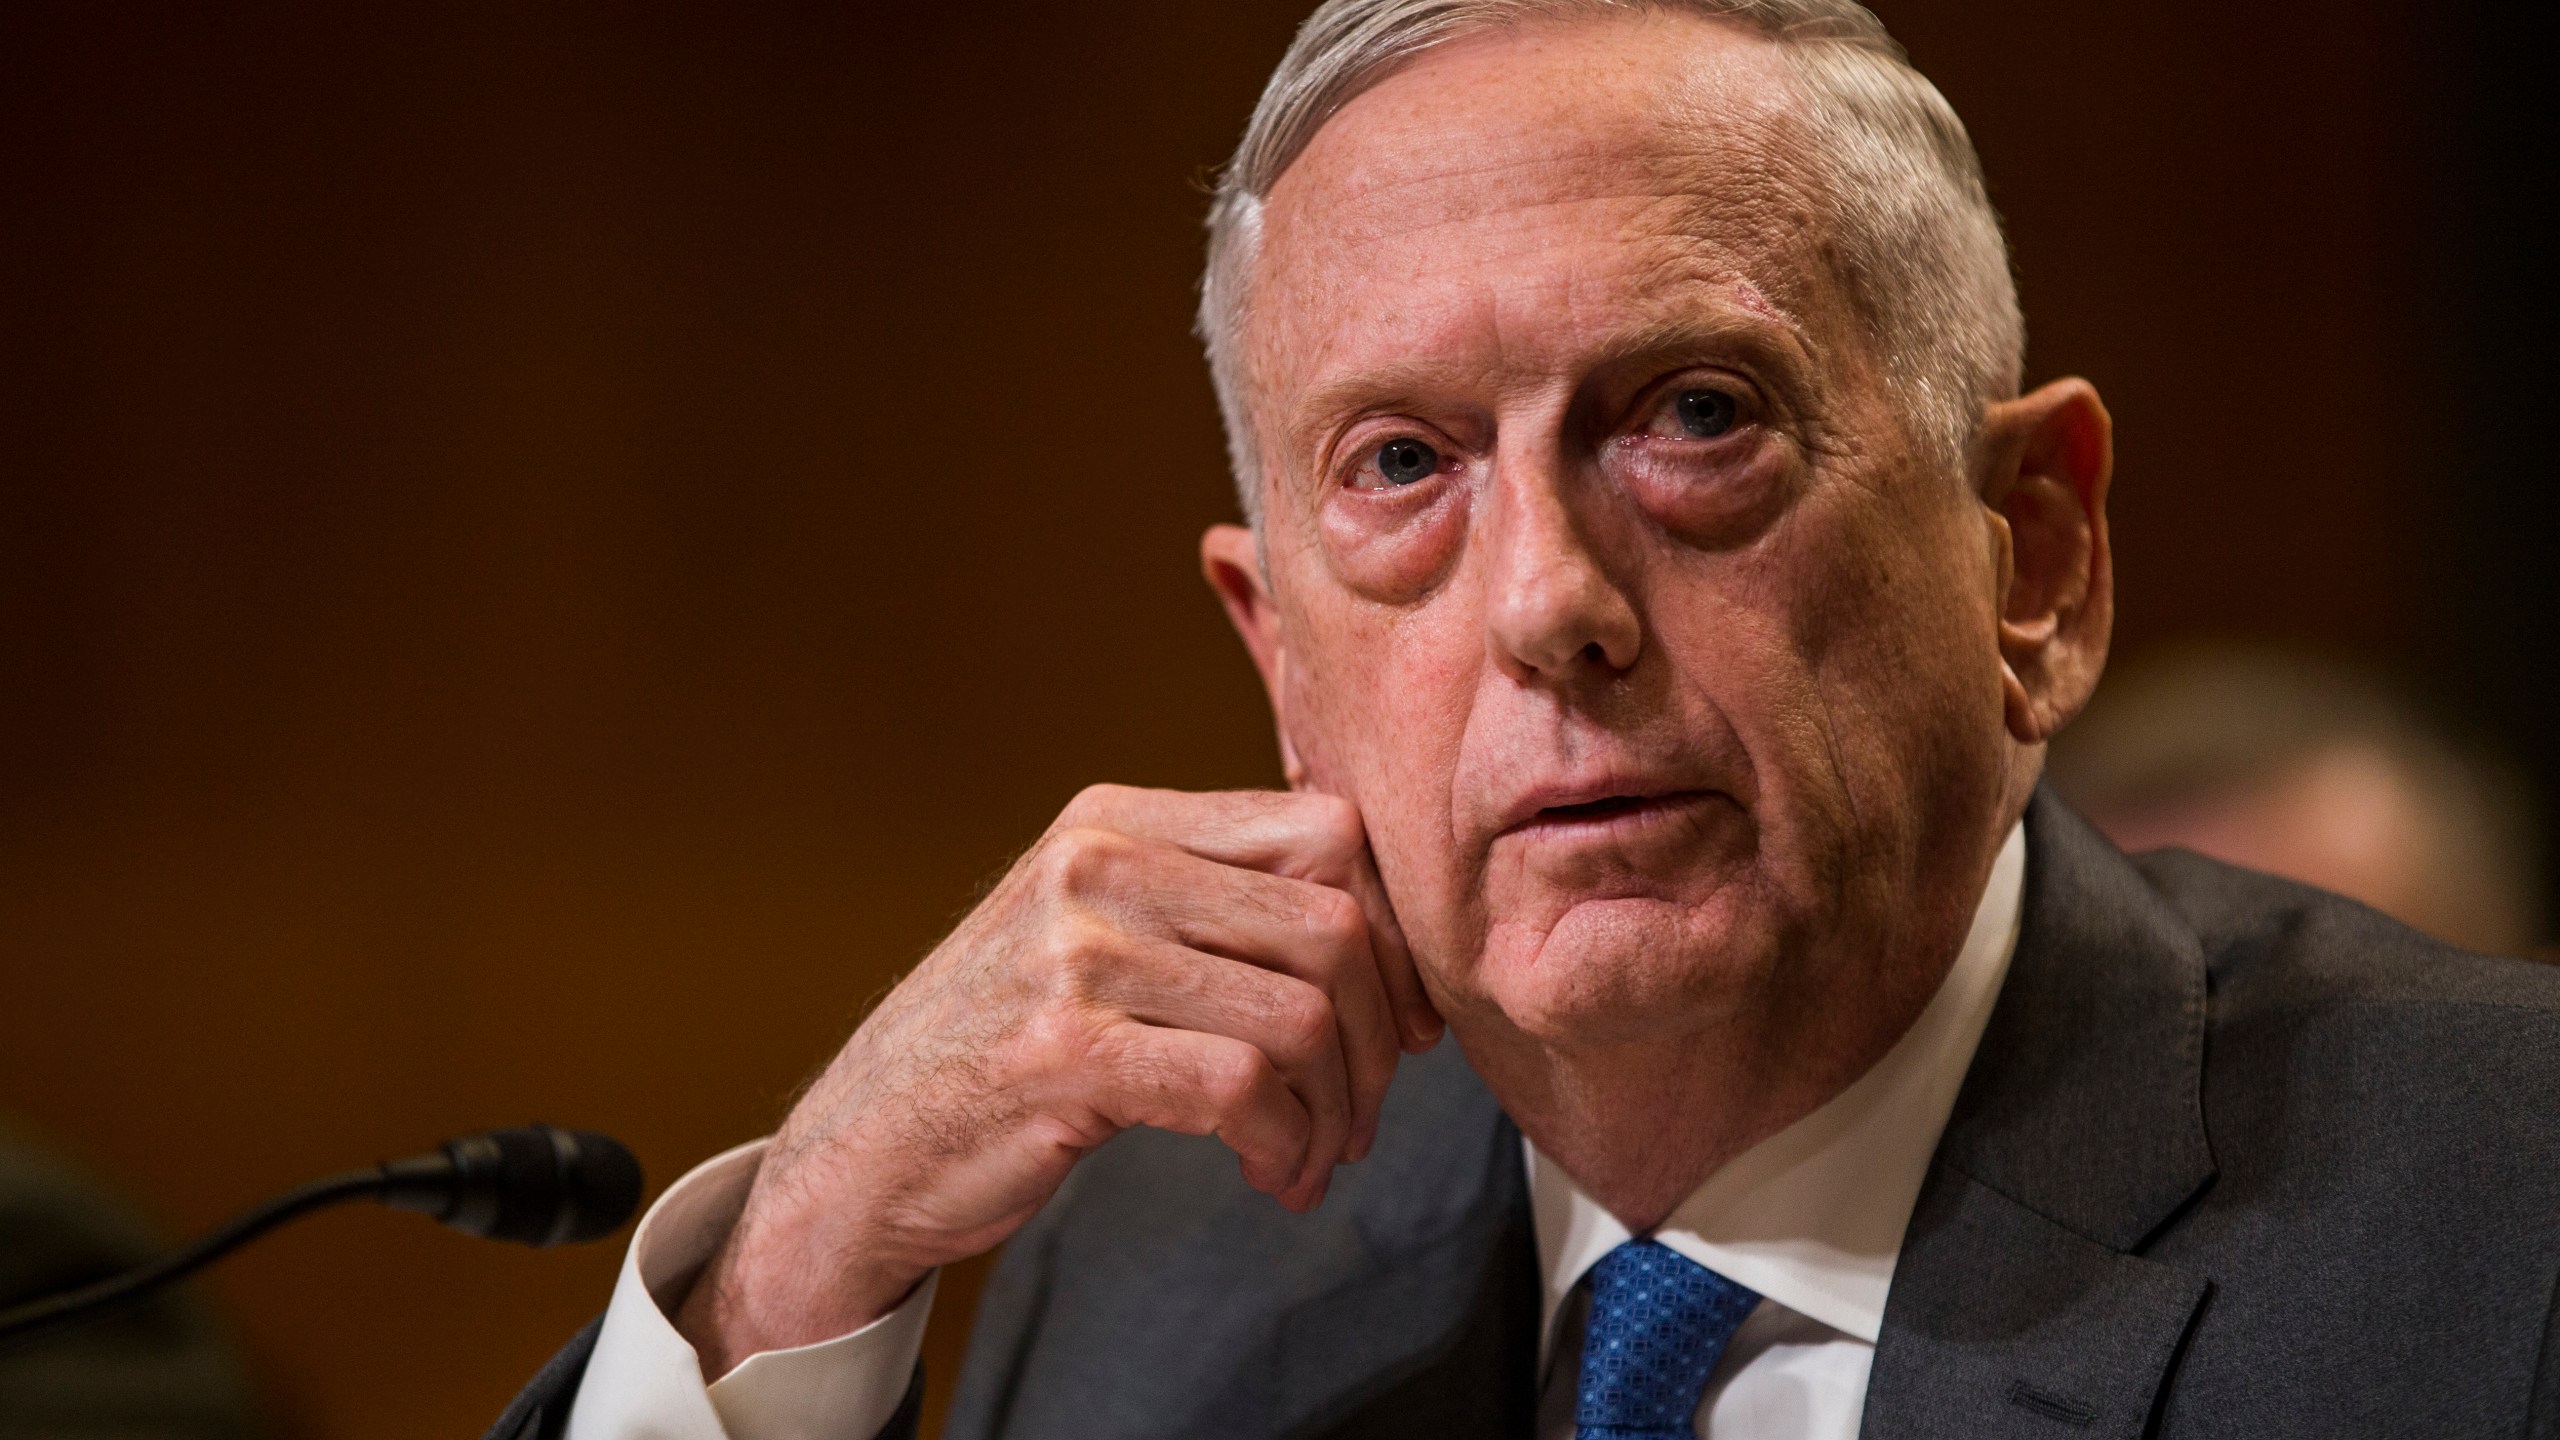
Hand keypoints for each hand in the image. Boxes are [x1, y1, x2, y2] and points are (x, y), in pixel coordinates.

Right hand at [672, 785, 1443, 1375]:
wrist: (860, 1150)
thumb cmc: (1003, 1049)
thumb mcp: (1100, 935)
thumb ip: (1212, 906)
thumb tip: (1388, 937)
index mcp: (1116, 817)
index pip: (1325, 833)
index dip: (1392, 931)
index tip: (1399, 1018)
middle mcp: (1095, 861)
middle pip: (1331, 924)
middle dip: (1375, 1038)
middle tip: (1360, 1113)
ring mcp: (1074, 951)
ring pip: (1300, 1011)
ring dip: (1335, 1109)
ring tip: (1311, 1156)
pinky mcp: (1064, 1050)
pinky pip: (1242, 1088)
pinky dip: (1284, 1145)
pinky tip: (1271, 1176)